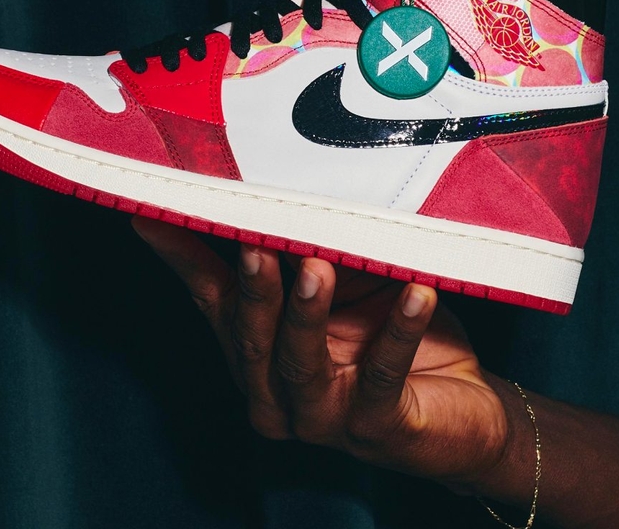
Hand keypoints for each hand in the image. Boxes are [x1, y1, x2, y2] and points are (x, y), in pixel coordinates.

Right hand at [132, 217, 509, 491]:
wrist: (466, 415)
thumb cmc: (392, 337)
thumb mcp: (346, 288)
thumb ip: (304, 253)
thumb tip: (277, 190)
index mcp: (257, 356)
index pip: (213, 301)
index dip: (183, 258)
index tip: (152, 217)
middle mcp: (277, 393)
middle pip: (251, 338)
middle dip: (251, 291)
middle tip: (253, 246)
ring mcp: (323, 418)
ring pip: (299, 362)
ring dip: (307, 314)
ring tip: (318, 268)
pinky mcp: (377, 429)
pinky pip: (383, 376)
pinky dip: (399, 333)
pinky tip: (417, 294)